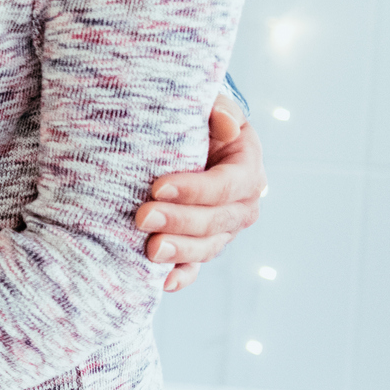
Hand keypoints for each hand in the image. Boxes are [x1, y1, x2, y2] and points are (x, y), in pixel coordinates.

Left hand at [138, 100, 265, 291]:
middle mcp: (241, 203)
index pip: (227, 184)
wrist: (180, 141)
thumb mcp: (208, 107)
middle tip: (142, 217)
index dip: (196, 189)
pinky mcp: (201, 244)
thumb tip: (225, 123)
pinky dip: (181, 275)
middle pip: (218, 220)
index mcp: (246, 167)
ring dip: (180, 252)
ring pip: (208, 247)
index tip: (157, 186)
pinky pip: (195, 266)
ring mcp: (222, 228)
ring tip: (149, 251)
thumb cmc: (193, 120)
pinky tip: (164, 282)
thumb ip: (218, 110)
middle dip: (180, 221)